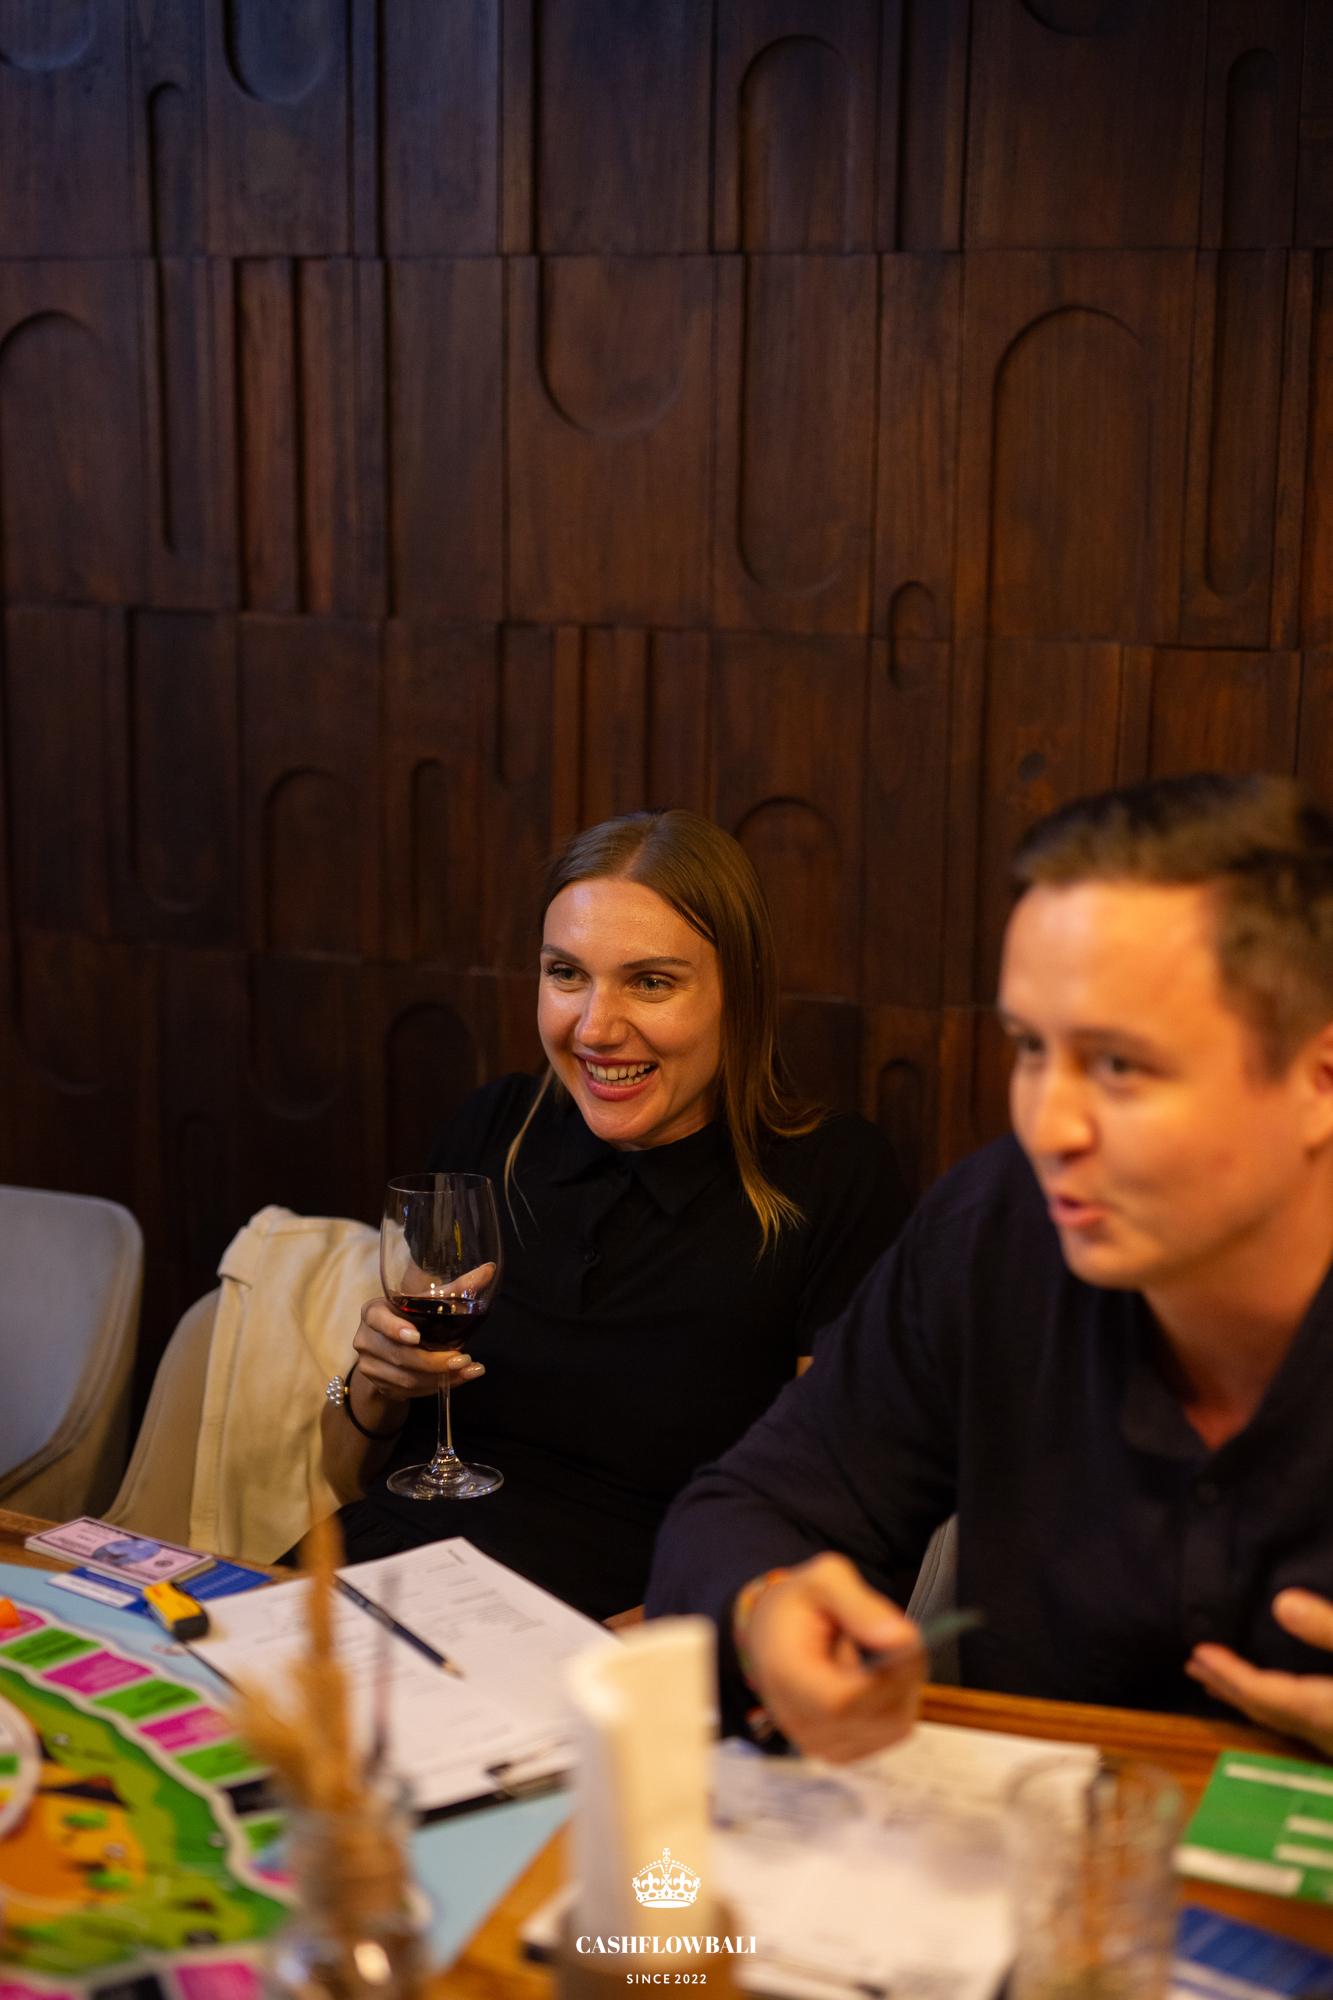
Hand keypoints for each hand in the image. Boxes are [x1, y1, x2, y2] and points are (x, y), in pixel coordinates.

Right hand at [350, 1271, 493, 1408]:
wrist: (391, 1347)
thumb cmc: (411, 1317)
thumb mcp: (428, 1302)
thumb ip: (457, 1288)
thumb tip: (490, 1270)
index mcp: (374, 1312)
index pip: (377, 1318)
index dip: (394, 1328)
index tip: (415, 1337)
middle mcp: (366, 1339)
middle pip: (399, 1355)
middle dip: (433, 1361)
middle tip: (462, 1358)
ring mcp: (370, 1366)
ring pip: (406, 1378)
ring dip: (440, 1377)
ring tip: (468, 1370)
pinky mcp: (380, 1386)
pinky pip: (409, 1392)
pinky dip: (435, 1387)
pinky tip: (457, 1380)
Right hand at [739, 1553, 922, 1762]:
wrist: (772, 1633)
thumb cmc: (800, 1604)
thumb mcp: (825, 1579)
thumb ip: (860, 1604)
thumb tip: (902, 1640)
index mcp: (785, 1675)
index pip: (842, 1703)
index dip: (886, 1677)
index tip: (905, 1640)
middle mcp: (797, 1720)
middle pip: (875, 1717)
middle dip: (904, 1676)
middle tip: (899, 1638)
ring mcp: (817, 1742)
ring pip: (891, 1727)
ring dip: (903, 1689)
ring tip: (880, 1657)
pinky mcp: (837, 1751)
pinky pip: (890, 1734)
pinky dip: (897, 1704)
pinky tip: (876, 1680)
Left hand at [1186, 1589, 1332, 1757]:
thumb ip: (1327, 1629)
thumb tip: (1281, 1603)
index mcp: (1321, 1710)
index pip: (1259, 1692)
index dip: (1226, 1671)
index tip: (1197, 1651)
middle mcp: (1322, 1732)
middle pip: (1261, 1709)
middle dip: (1225, 1685)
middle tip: (1191, 1665)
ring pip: (1279, 1720)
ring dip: (1245, 1698)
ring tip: (1216, 1684)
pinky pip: (1296, 1722)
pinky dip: (1273, 1705)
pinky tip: (1278, 1697)